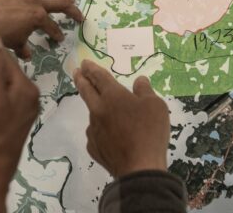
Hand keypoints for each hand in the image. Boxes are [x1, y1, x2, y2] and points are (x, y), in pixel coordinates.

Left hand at [0, 0, 82, 59]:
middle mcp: (36, 3)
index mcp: (39, 17)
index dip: (57, 34)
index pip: (53, 27)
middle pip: (59, 4)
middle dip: (71, 10)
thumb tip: (27, 55)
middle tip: (79, 15)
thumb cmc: (0, 31)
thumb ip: (23, 48)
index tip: (59, 39)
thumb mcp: (14, 43)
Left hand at [73, 60, 169, 178]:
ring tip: (104, 110)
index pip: (99, 77)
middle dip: (81, 79)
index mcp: (113, 96)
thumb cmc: (149, 132)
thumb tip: (140, 81)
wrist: (139, 167)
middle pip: (86, 91)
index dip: (91, 68)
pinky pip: (96, 134)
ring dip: (95, 108)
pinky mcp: (94, 147)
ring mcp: (94, 130)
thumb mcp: (156, 106)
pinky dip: (101, 130)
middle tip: (76, 72)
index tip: (84, 63)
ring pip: (92, 114)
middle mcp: (98, 110)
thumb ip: (145, 91)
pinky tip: (109, 135)